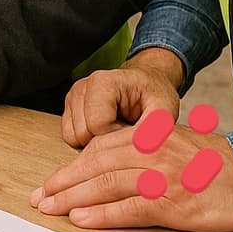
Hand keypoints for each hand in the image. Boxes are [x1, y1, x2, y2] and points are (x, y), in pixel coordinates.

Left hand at [32, 122, 232, 231]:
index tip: (51, 181)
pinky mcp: (172, 203)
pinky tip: (82, 219)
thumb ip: (144, 147)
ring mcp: (160, 177)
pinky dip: (102, 215)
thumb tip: (110, 163)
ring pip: (105, 185)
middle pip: (95, 166)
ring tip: (50, 208)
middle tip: (39, 197)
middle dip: (62, 182)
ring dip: (73, 198)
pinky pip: (129, 209)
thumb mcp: (175, 142)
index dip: (71, 166)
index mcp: (147, 136)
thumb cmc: (217, 161)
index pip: (98, 149)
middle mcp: (149, 152)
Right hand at [62, 48, 183, 147]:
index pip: (98, 125)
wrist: (145, 83)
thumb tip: (142, 149)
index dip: (118, 136)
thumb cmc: (153, 95)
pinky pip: (69, 136)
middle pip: (83, 132)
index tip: (133, 130)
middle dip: (105, 140)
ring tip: (116, 128)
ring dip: (96, 140)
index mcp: (103, 82)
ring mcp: (73, 96)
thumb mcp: (163, 109)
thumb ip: (153, 128)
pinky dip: (87, 139)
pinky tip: (104, 129)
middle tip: (125, 129)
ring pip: (73, 137)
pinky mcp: (69, 107)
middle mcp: (83, 86)